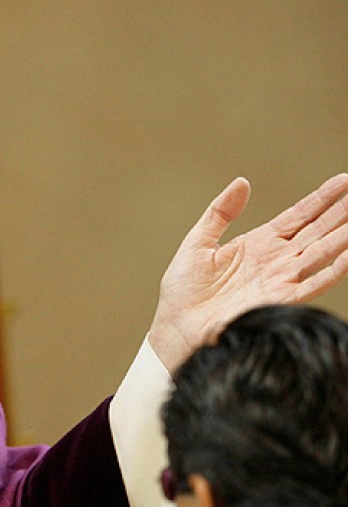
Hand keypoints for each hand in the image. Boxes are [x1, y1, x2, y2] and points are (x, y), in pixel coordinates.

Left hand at [148, 173, 347, 373]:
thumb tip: (242, 182)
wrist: (175, 326)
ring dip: (342, 238)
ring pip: (320, 254)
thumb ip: (219, 212)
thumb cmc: (183, 289)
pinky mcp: (277, 301)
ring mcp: (279, 280)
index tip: (344, 181)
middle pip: (316, 232)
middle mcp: (275, 260)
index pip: (298, 216)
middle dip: (340, 213)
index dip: (321, 199)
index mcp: (258, 243)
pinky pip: (311, 284)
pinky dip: (332, 271)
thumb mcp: (198, 242)